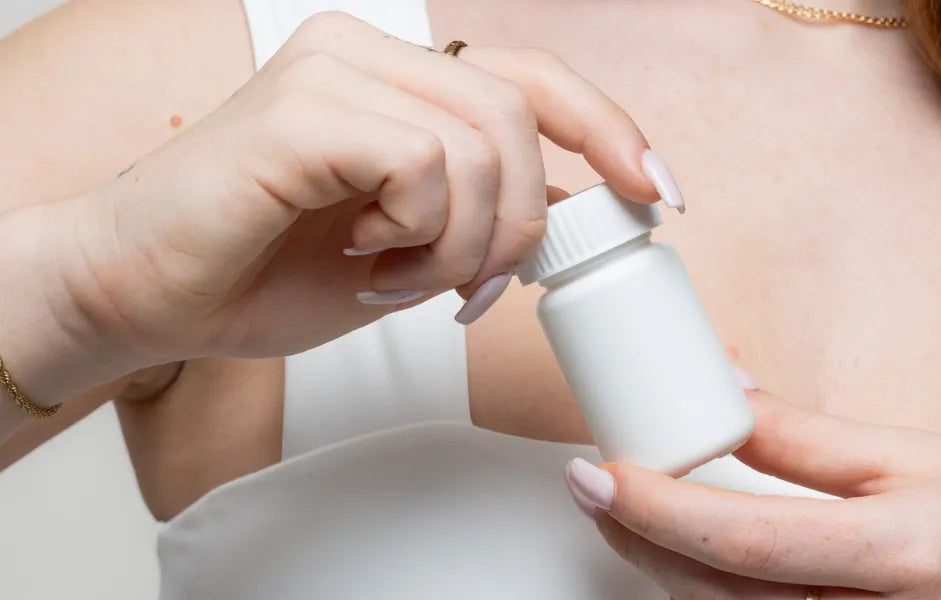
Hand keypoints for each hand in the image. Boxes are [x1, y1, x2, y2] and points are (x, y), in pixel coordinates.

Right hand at [15, 12, 679, 377]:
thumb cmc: (264, 271)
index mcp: (397, 75)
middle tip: (474, 292)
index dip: (609, 130)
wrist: (147, 296)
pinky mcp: (302, 109)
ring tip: (401, 280)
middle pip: (521, 114)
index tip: (655, 193)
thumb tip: (577, 210)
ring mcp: (332, 69)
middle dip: (520, 224)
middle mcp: (367, 51)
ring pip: (482, 143)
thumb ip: (482, 215)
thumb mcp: (411, 247)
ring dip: (463, 243)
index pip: (533, 78)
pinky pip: (421, 163)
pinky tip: (362, 259)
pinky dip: (414, 232)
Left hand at [564, 389, 940, 598]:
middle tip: (593, 478)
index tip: (597, 470)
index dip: (656, 507)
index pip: (744, 540)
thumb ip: (806, 439)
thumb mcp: (914, 459)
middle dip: (634, 534)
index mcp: (896, 555)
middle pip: (711, 590)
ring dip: (658, 562)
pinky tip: (683, 549)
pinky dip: (702, 587)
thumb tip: (726, 396)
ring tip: (625, 502)